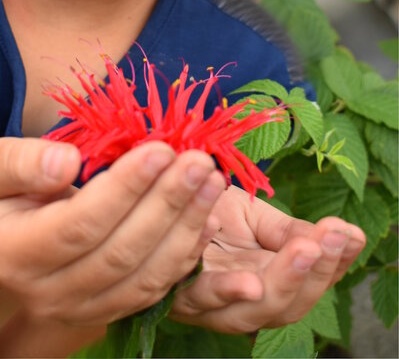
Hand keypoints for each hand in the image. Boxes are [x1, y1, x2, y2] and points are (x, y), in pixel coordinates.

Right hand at [0, 137, 224, 325]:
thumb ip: (23, 162)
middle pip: (120, 252)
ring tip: (212, 180)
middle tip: (198, 160)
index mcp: (14, 255)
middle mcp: (48, 294)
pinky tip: (209, 215)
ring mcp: (82, 309)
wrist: (6, 240)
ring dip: (187, 225)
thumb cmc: (3, 193)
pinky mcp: (111, 310)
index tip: (160, 150)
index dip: (124, 189)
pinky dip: (188, 252)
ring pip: (145, 274)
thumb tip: (67, 163)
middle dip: (167, 203)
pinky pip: (157, 288)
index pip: (79, 224)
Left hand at [171, 185, 365, 331]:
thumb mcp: (256, 218)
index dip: (333, 265)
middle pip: (283, 306)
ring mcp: (207, 304)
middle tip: (324, 242)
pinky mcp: (174, 292)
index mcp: (267, 284)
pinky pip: (193, 287)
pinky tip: (217, 230)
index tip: (348, 234)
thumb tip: (343, 234)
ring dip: (274, 281)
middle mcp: (240, 304)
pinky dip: (211, 267)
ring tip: (299, 252)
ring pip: (246, 309)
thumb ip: (291, 232)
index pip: (309, 284)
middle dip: (308, 275)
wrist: (160, 199)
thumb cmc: (209, 212)